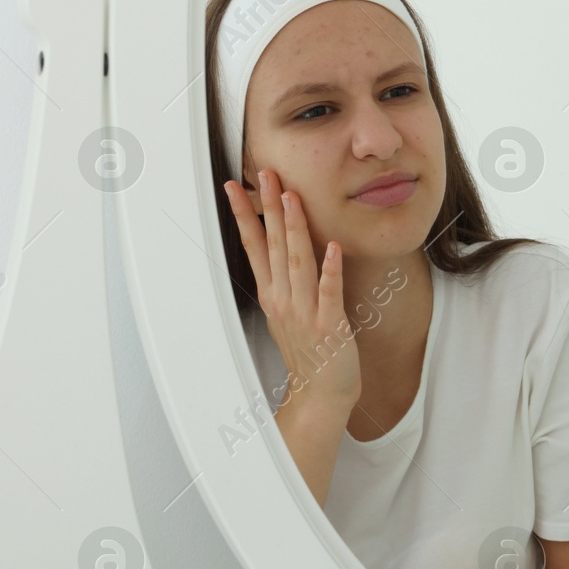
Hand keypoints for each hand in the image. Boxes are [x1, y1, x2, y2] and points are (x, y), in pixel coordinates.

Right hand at [223, 167, 361, 412]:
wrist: (322, 393)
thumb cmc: (311, 354)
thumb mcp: (288, 313)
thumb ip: (284, 281)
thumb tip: (281, 250)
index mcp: (274, 295)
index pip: (254, 246)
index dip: (245, 215)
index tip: (235, 187)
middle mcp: (284, 300)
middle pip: (273, 246)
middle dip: (268, 207)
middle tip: (264, 175)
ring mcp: (306, 312)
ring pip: (298, 262)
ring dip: (294, 228)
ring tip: (291, 197)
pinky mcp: (329, 325)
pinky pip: (329, 292)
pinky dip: (330, 270)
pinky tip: (332, 248)